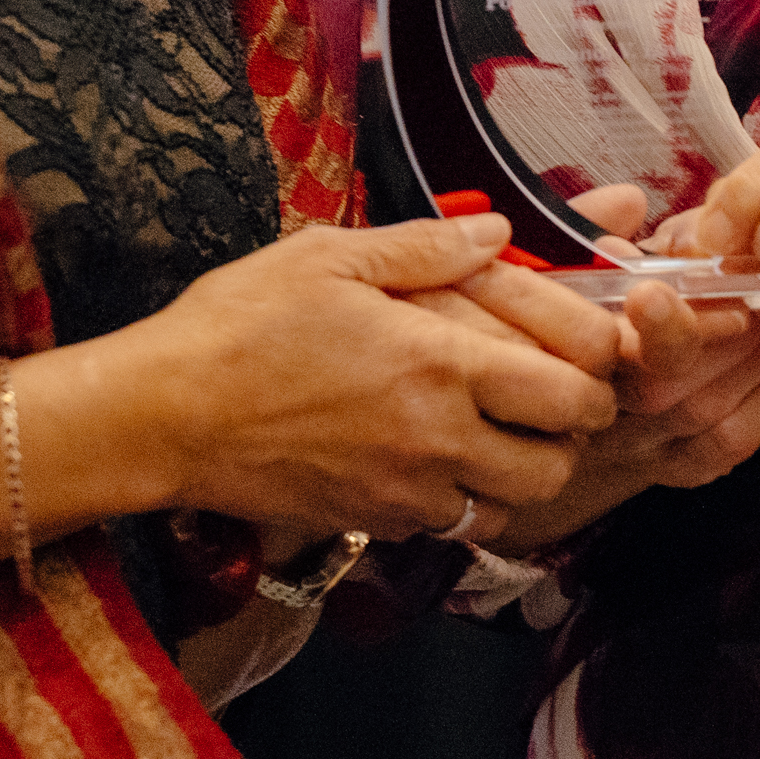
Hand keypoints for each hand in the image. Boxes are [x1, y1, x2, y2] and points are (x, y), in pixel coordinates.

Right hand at [100, 214, 623, 544]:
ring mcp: (406, 491)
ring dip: (520, 470)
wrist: (164, 415)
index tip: (581, 353)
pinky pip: (451, 523)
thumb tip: (500, 235)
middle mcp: (437, 438)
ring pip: (512, 503)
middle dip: (571, 432)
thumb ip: (425, 246)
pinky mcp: (373, 523)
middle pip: (560, 462)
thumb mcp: (328, 257)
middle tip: (548, 395)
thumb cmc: (239, 326)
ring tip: (495, 427)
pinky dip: (462, 497)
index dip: (595, 375)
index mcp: (439, 363)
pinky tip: (433, 454)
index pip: (572, 391)